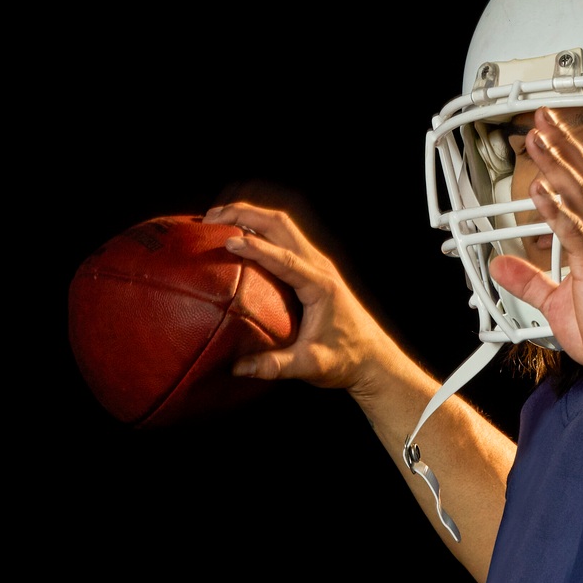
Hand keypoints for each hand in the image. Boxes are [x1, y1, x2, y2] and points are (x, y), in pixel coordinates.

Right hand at [205, 200, 388, 393]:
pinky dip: (257, 229)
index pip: (285, 258)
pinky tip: (236, 235)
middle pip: (280, 226)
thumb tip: (238, 368)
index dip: (256, 248)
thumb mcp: (311, 366)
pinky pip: (282, 239)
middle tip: (210, 218)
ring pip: (282, 226)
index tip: (227, 241)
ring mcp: (316, 264)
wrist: (372, 357)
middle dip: (245, 214)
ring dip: (250, 216)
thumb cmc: (345, 360)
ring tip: (215, 219)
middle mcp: (319, 266)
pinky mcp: (311, 268)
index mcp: (320, 285)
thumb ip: (276, 366)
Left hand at [487, 106, 582, 378]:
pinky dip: (556, 210)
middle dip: (563, 146)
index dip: (568, 157)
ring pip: (580, 196)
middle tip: (543, 119)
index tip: (550, 135)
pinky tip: (541, 190)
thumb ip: (528, 280)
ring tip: (538, 140)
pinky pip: (574, 233)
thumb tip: (501, 266)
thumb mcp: (554, 301)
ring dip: (557, 166)